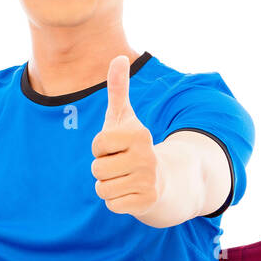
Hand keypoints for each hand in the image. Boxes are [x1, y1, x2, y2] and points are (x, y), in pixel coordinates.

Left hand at [90, 55, 163, 216]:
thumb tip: (118, 56)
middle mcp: (146, 157)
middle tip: (122, 166)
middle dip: (104, 169)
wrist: (162, 180)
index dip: (101, 148)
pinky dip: (116, 201)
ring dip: (108, 185)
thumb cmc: (134, 146)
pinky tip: (129, 193)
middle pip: (97, 168)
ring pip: (101, 188)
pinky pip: (111, 204)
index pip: (97, 145)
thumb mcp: (125, 118)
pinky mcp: (145, 202)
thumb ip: (118, 89)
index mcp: (138, 134)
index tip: (116, 148)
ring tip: (124, 178)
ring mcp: (147, 180)